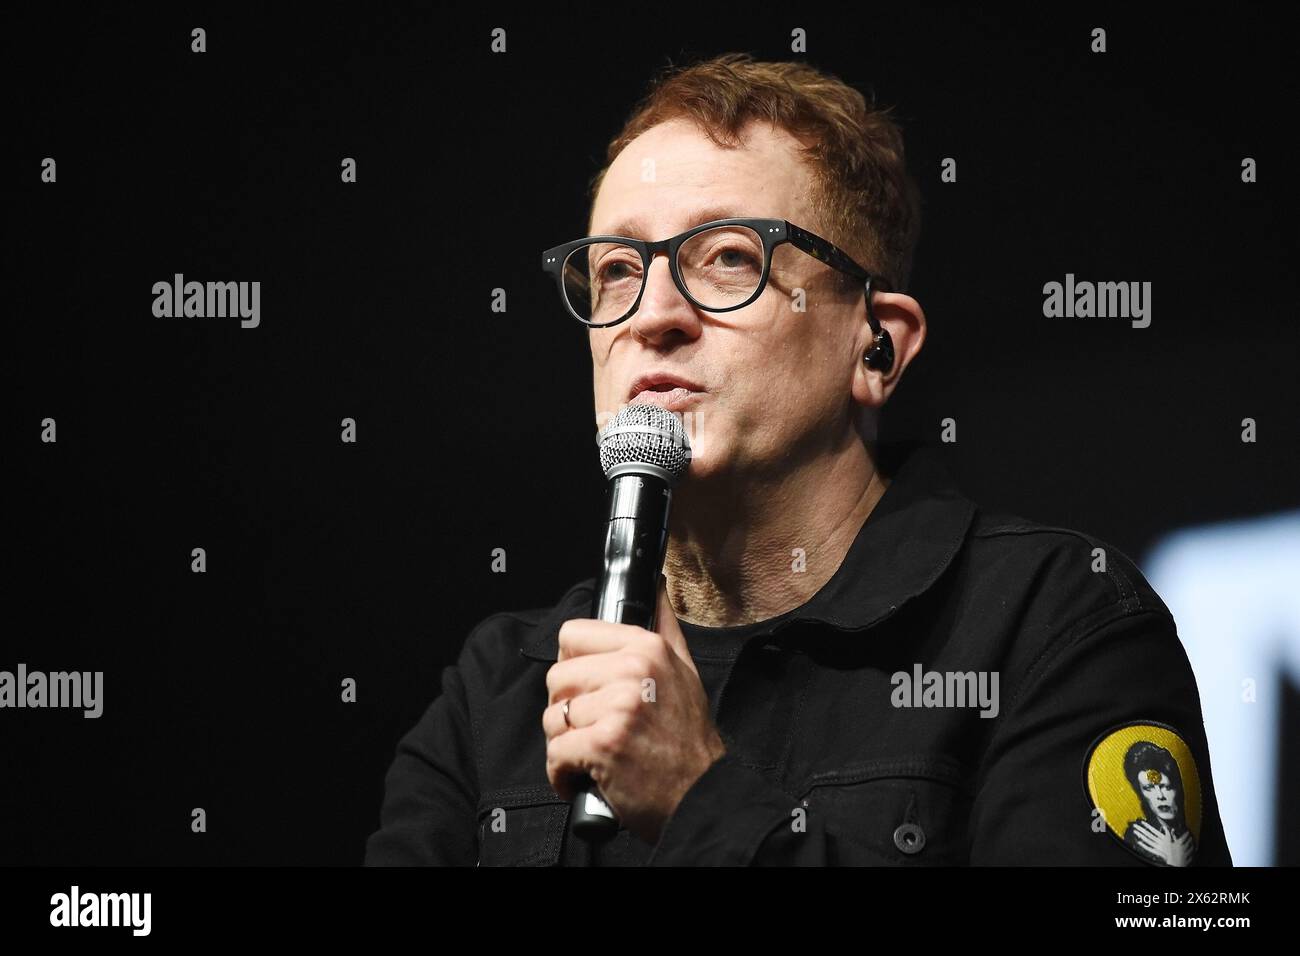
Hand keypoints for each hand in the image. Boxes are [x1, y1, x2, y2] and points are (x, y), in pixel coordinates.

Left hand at [543, 574, 726, 844]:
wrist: (703, 796)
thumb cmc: (689, 740)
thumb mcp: (685, 672)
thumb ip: (665, 628)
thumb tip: (654, 587)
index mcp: (647, 647)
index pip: (572, 635)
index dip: (572, 666)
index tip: (586, 689)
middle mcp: (633, 670)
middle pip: (556, 678)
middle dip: (565, 709)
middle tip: (592, 728)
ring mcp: (618, 707)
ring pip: (551, 718)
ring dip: (565, 744)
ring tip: (593, 754)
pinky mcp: (603, 744)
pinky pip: (555, 753)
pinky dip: (562, 774)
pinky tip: (585, 778)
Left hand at [1132, 820, 1184, 864]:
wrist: (1177, 858)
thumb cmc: (1175, 848)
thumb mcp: (1173, 839)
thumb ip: (1168, 832)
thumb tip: (1165, 827)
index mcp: (1165, 838)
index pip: (1154, 830)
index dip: (1147, 826)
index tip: (1141, 822)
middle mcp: (1161, 841)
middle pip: (1149, 834)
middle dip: (1141, 829)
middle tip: (1135, 825)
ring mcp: (1158, 847)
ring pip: (1147, 840)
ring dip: (1141, 835)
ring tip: (1135, 831)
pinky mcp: (1157, 852)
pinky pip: (1149, 848)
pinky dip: (1143, 845)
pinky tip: (1138, 842)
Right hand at [1168, 829, 1193, 866]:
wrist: (1173, 864)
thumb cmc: (1169, 854)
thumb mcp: (1166, 843)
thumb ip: (1167, 836)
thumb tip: (1166, 829)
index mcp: (1179, 843)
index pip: (1184, 837)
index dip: (1186, 834)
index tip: (1188, 832)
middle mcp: (1184, 848)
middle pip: (1188, 842)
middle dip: (1190, 839)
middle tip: (1191, 837)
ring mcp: (1186, 854)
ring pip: (1190, 849)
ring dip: (1192, 846)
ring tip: (1192, 844)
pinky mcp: (1187, 859)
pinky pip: (1190, 857)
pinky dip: (1191, 855)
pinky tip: (1192, 855)